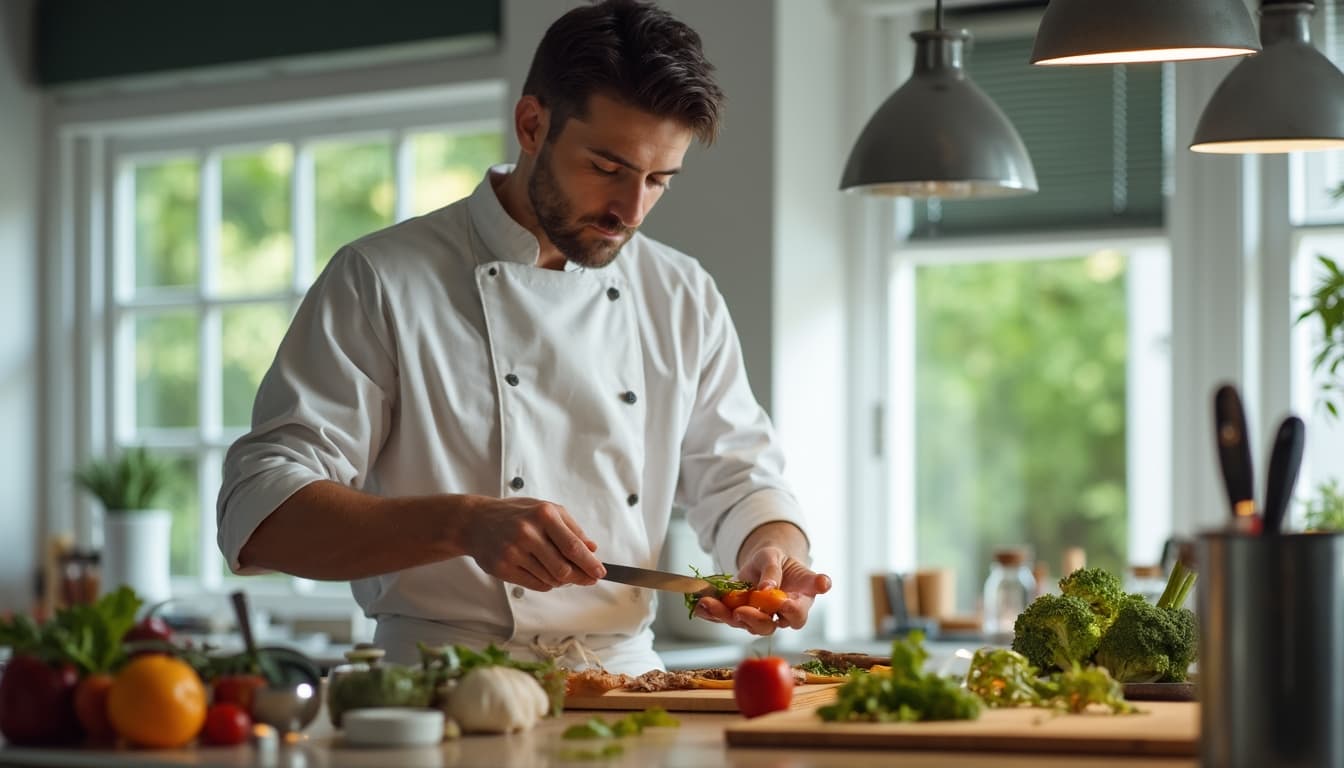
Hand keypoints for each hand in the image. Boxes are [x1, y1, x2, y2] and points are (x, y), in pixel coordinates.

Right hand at [461, 496, 606, 590]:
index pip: (573, 546)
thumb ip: (571, 529)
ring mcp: (513, 551)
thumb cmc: (516, 515)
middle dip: (580, 577)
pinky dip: (546, 583)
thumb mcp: (546, 511)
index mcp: (544, 515)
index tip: (601, 573)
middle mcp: (528, 532)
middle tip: (587, 579)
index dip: (590, 563)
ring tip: (560, 571)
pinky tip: (543, 573)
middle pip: (563, 568)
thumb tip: (592, 548)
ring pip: (551, 579)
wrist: (476, 522)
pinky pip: (535, 585)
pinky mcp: (502, 567)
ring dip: (561, 580)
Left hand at [694, 546, 831, 635]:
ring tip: (708, 604)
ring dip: (724, 615)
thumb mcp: (776, 557)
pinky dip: (711, 612)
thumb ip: (775, 571)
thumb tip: (769, 587)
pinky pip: (725, 617)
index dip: (792, 613)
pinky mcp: (738, 613)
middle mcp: (777, 617)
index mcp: (797, 604)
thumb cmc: (778, 561)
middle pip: (767, 626)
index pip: (797, 616)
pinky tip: (700, 605)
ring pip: (743, 624)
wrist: (765, 562)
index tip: (783, 604)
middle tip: (740, 611)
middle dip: (753, 619)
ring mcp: (756, 617)